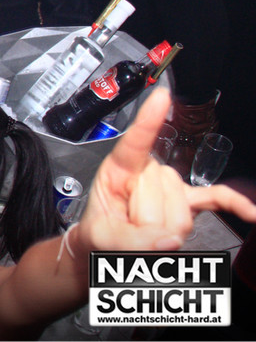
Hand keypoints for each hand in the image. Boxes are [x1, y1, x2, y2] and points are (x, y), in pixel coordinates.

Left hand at [78, 89, 255, 252]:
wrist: (110, 245)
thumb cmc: (103, 231)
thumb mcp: (100, 234)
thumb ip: (127, 239)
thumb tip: (168, 241)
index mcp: (120, 170)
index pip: (136, 142)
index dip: (148, 119)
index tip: (161, 96)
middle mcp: (149, 172)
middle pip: (163, 188)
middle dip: (147, 215)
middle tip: (129, 224)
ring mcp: (172, 187)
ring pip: (181, 208)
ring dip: (164, 228)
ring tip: (143, 230)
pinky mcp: (190, 203)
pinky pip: (218, 199)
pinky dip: (236, 203)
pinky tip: (251, 212)